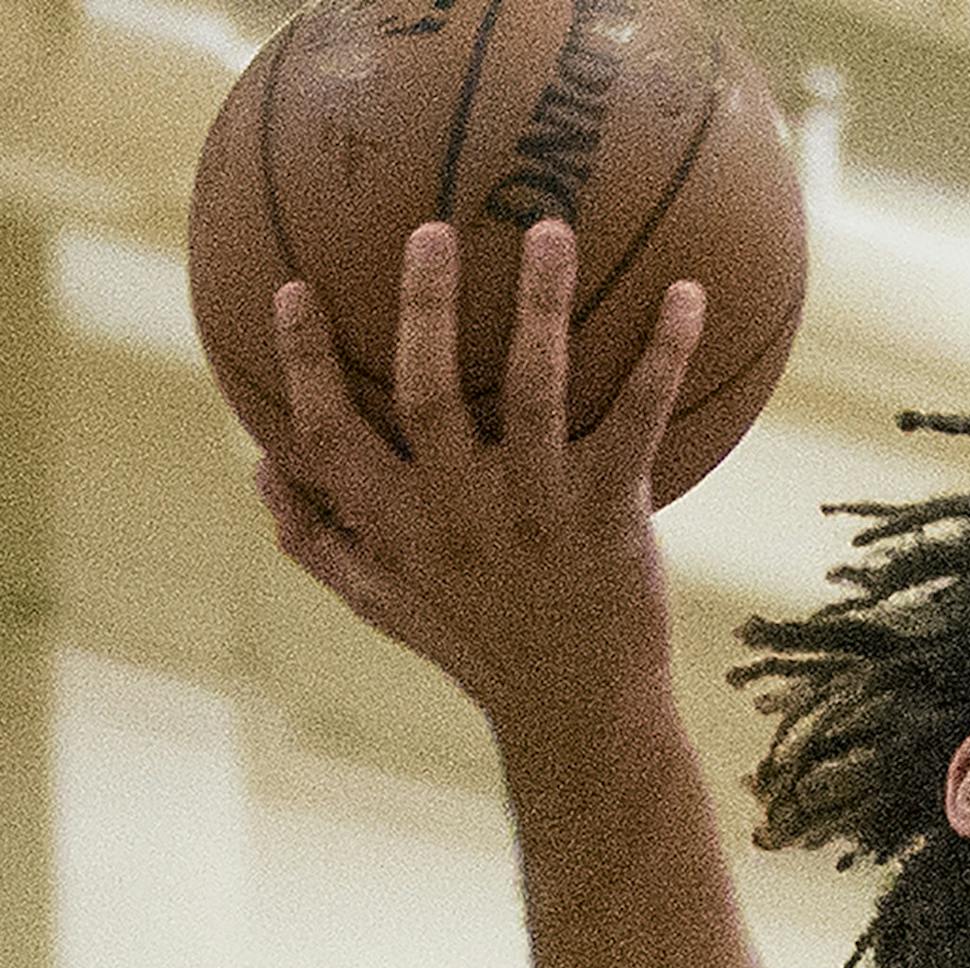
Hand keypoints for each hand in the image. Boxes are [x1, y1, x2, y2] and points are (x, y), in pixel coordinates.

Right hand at [257, 220, 702, 733]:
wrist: (580, 715)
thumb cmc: (478, 648)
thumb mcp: (384, 606)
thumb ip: (318, 539)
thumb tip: (260, 462)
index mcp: (398, 528)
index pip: (329, 437)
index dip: (303, 364)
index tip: (292, 289)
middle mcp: (463, 515)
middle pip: (429, 392)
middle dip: (424, 306)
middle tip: (429, 229)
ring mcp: (540, 512)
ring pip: (536, 392)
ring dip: (542, 305)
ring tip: (548, 230)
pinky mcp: (611, 514)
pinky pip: (637, 420)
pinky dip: (662, 356)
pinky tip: (687, 294)